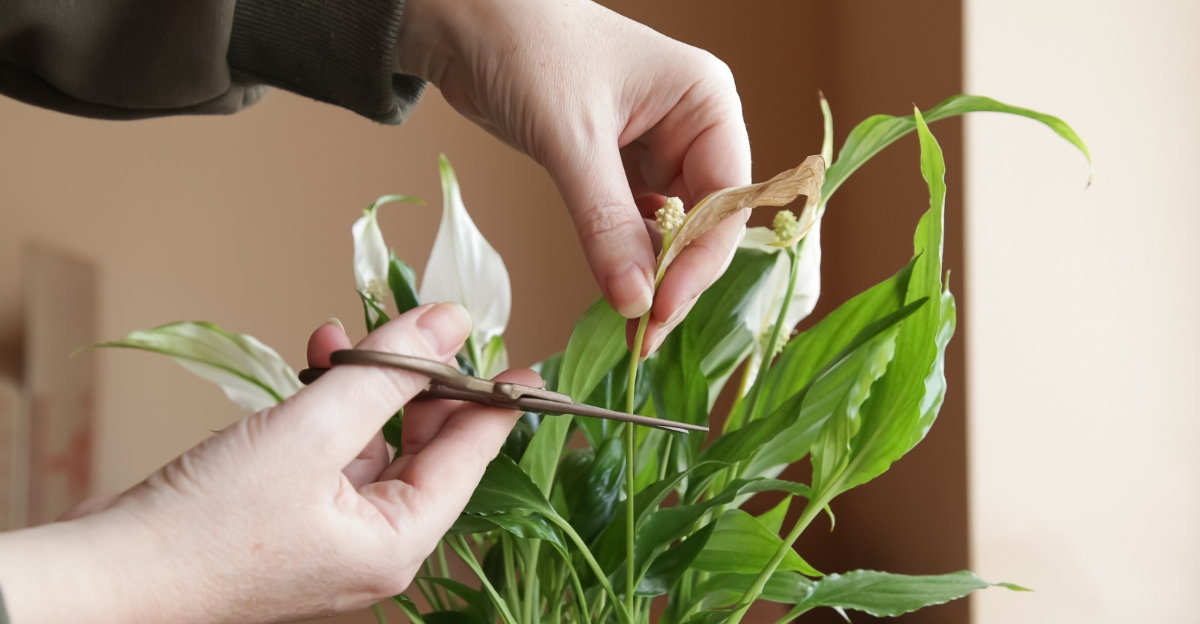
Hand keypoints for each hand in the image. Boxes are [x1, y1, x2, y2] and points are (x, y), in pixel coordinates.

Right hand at [0, 303, 536, 623]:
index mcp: (399, 541)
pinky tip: (315, 358)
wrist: (108, 579)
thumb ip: (386, 372)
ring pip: (374, 443)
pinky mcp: (291, 518)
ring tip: (356, 331)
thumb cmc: (207, 526)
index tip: (524, 361)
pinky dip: (327, 406)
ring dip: (367, 383)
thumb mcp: (309, 434)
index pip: (470, 458)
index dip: (497, 402)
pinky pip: (330, 453)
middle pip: (426, 449)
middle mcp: (375, 543)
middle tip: (430, 326)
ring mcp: (332, 533)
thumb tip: (452, 321)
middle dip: (423, 382)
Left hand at [396, 0, 751, 353]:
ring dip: (651, 273)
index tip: (662, 310)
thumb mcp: (571, 139)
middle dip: (677, 276)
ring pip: (671, 229)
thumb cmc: (525, 47)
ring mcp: (657, 146)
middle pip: (706, 222)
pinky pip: (636, 222)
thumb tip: (635, 301)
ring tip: (630, 319)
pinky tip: (615, 285)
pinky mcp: (619, 163)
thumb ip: (606, 223)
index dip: (700, 262)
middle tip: (644, 332)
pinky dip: (625, 256)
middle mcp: (692, 125)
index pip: (726, 200)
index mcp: (706, 102)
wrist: (463, 18)